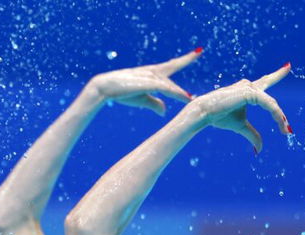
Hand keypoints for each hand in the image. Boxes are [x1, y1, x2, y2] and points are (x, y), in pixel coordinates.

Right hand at [86, 48, 200, 115]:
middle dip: (187, 59)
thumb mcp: (142, 99)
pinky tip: (186, 98)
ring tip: (191, 99)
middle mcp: (153, 72)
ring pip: (170, 86)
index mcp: (152, 74)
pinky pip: (166, 89)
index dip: (183, 61)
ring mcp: (151, 76)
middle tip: (199, 51)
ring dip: (181, 93)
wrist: (105, 88)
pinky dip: (177, 94)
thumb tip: (165, 111)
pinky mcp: (149, 83)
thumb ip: (155, 103)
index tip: (195, 54)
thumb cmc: (122, 93)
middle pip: (173, 64)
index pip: (170, 66)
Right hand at [186, 63, 291, 153]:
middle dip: (279, 106)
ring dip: (279, 118)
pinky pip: (268, 104)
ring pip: (271, 104)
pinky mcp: (249, 92)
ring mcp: (249, 87)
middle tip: (287, 106)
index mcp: (247, 91)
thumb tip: (259, 150)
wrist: (205, 113)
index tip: (288, 66)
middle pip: (270, 94)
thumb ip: (252, 135)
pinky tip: (280, 122)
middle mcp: (249, 86)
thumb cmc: (219, 117)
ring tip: (285, 130)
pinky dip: (275, 114)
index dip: (277, 75)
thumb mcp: (240, 127)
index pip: (265, 81)